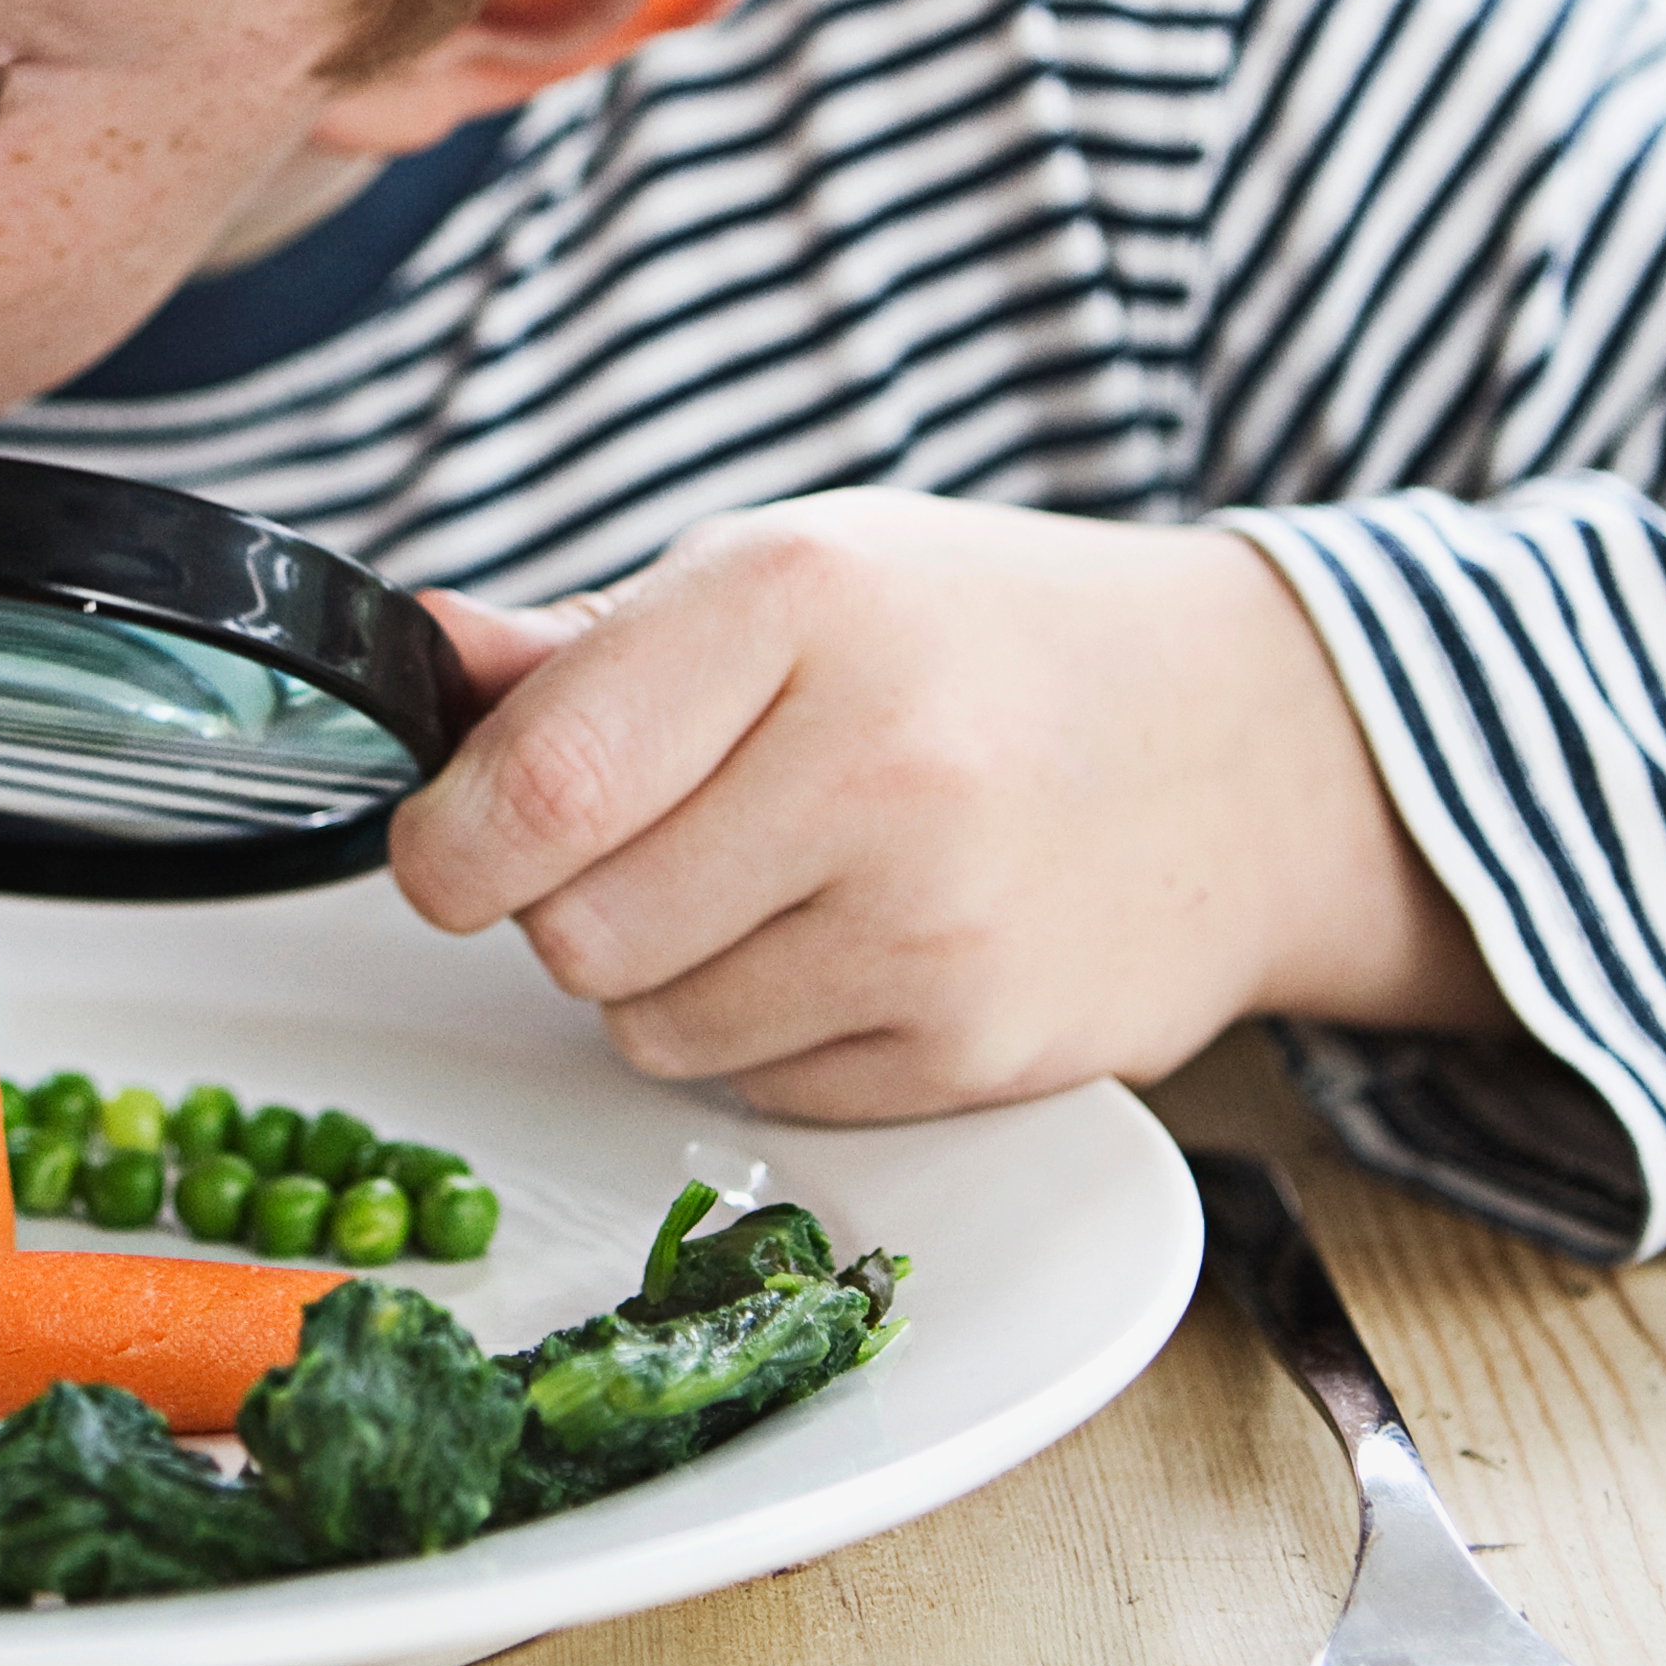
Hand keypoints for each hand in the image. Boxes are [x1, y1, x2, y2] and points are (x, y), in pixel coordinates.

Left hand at [390, 493, 1506, 1119]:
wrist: (1246, 747)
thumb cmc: (986, 644)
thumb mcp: (793, 574)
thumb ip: (588, 644)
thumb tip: (420, 652)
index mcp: (798, 603)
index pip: (540, 786)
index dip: (450, 843)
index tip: (449, 847)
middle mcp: (875, 762)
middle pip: (575, 929)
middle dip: (570, 904)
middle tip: (659, 842)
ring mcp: (936, 924)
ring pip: (651, 1028)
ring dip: (668, 976)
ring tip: (779, 883)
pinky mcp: (979, 1050)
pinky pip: (759, 1090)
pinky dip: (770, 1036)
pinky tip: (861, 943)